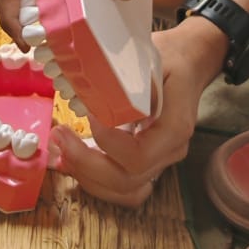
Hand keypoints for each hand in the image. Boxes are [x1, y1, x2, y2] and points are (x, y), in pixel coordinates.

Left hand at [51, 20, 225, 207]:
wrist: (189, 63)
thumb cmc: (170, 58)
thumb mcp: (151, 57)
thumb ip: (127, 78)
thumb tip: (93, 89)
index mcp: (174, 127)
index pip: (139, 155)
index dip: (109, 143)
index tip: (89, 115)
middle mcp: (169, 152)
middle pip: (127, 180)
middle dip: (86, 164)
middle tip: (59, 136)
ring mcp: (160, 161)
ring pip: (123, 191)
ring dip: (87, 176)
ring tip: (60, 150)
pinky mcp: (147, 161)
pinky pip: (122, 185)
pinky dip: (94, 179)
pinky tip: (71, 159)